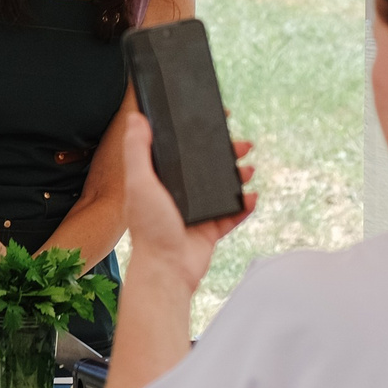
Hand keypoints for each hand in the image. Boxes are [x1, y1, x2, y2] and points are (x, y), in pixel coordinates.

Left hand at [119, 113, 254, 294]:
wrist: (167, 269)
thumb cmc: (149, 228)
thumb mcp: (139, 182)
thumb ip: (137, 150)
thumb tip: (135, 118)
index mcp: (158, 180)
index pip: (178, 151)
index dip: (194, 136)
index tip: (214, 121)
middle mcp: (177, 194)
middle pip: (206, 167)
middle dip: (226, 154)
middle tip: (241, 144)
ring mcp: (196, 212)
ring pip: (222, 188)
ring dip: (238, 176)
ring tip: (248, 169)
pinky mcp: (210, 229)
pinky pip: (233, 214)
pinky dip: (244, 205)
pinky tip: (251, 196)